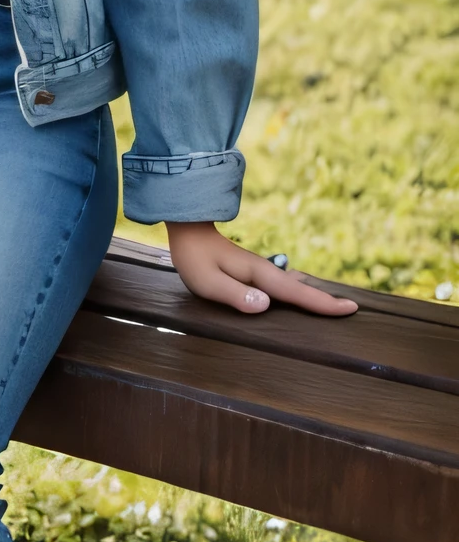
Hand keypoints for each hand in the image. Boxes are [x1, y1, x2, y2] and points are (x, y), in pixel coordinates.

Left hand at [166, 222, 357, 317]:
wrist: (188, 229)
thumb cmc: (195, 257)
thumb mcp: (208, 281)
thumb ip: (235, 294)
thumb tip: (266, 305)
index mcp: (259, 274)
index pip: (296, 293)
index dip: (322, 303)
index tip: (350, 308)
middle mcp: (266, 271)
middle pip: (301, 290)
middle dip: (325, 301)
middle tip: (352, 311)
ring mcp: (261, 270)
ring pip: (294, 286)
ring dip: (313, 296)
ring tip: (334, 308)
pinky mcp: (254, 272)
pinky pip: (283, 285)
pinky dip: (298, 292)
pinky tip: (300, 299)